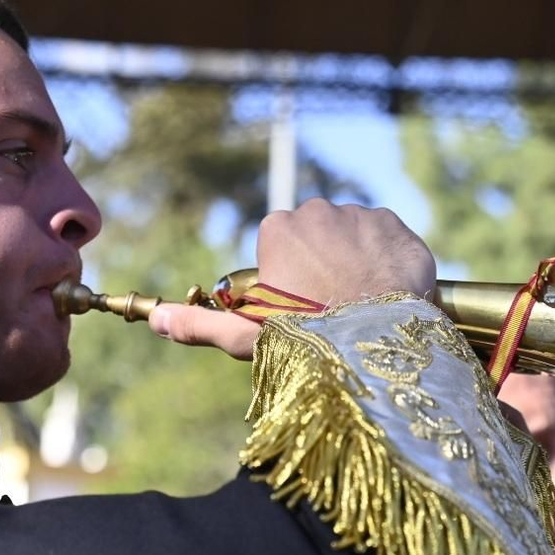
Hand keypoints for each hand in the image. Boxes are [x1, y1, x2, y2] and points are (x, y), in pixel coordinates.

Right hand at [146, 200, 434, 360]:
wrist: (377, 342)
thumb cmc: (308, 340)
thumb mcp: (246, 336)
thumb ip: (199, 323)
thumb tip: (156, 318)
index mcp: (278, 228)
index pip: (282, 248)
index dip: (289, 281)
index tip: (301, 308)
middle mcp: (318, 211)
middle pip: (319, 238)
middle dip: (323, 265)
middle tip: (333, 309)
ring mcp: (361, 215)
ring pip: (354, 238)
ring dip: (356, 263)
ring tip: (362, 305)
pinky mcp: (398, 227)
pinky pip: (389, 240)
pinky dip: (387, 262)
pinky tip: (387, 293)